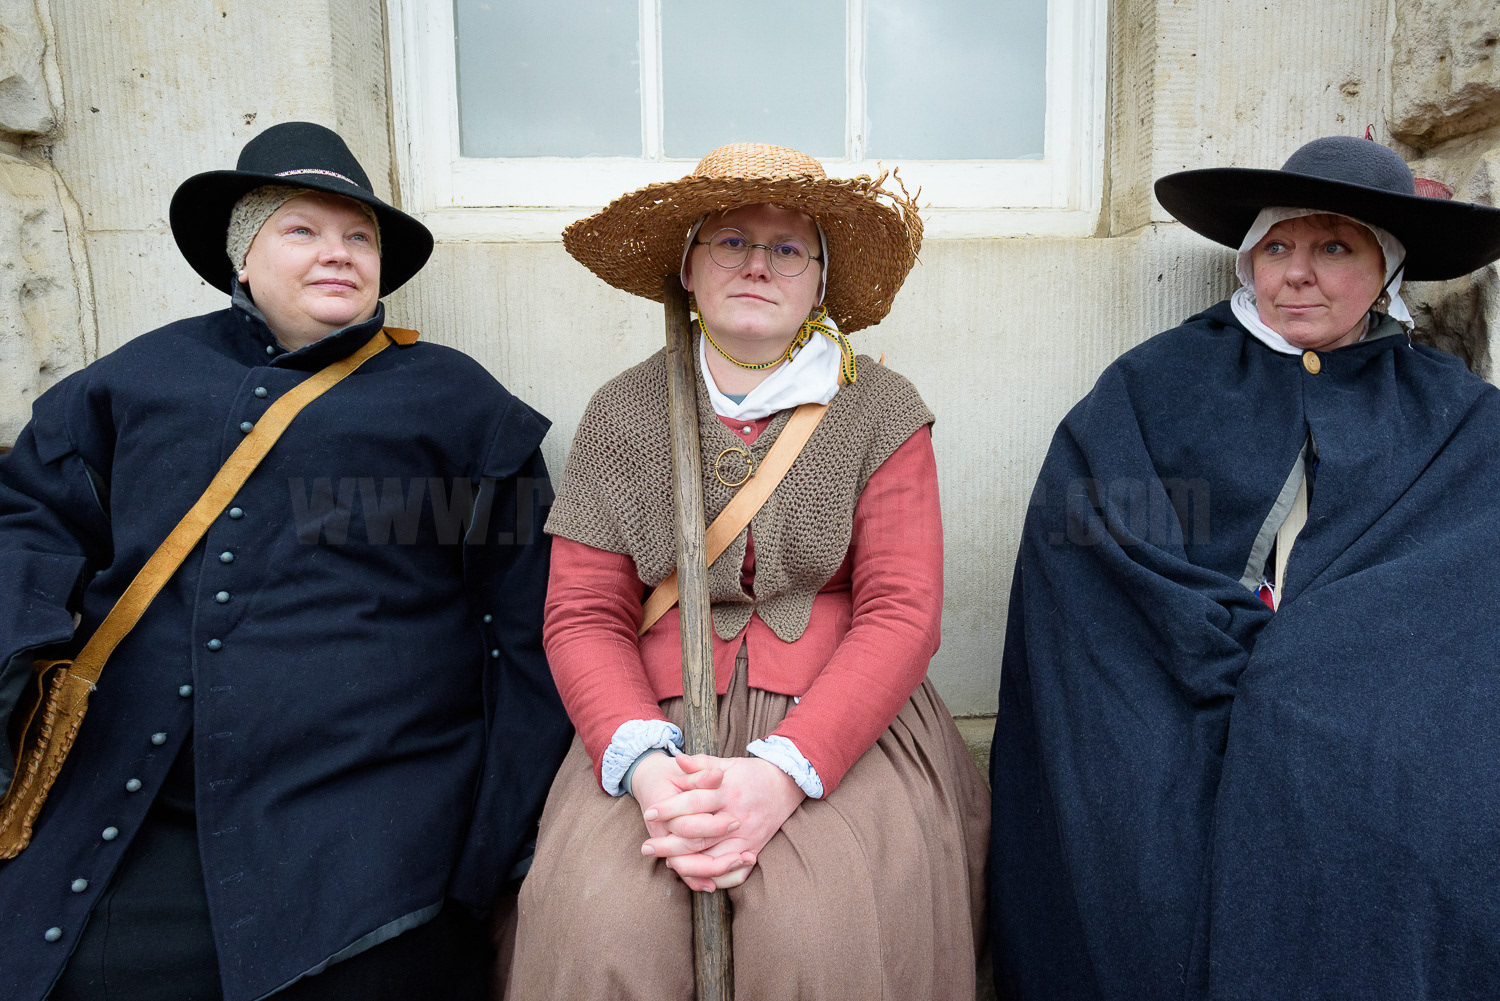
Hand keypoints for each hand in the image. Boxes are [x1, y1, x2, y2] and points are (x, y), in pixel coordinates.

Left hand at [643, 755, 805, 891]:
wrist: (786, 785)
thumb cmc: (751, 773)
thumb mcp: (727, 763)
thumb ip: (702, 764)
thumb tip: (678, 759)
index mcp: (727, 791)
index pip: (694, 802)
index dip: (670, 808)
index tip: (650, 813)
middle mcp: (736, 816)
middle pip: (699, 836)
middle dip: (670, 844)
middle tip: (647, 847)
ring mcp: (746, 836)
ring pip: (713, 859)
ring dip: (688, 865)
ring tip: (667, 864)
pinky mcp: (754, 849)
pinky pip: (732, 871)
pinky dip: (713, 877)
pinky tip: (695, 875)